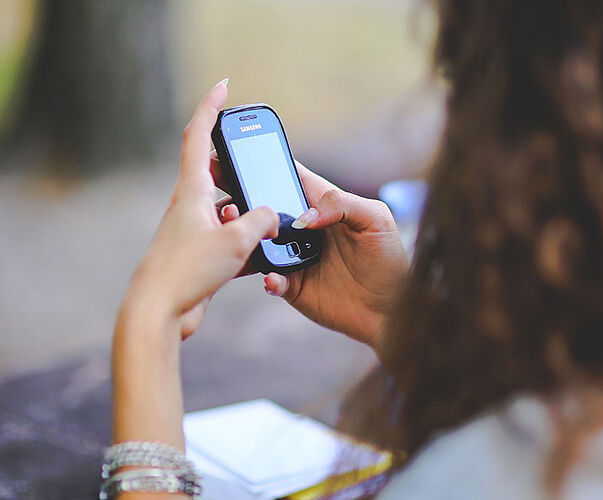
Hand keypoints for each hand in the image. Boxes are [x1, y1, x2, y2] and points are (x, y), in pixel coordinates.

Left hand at [120, 79, 278, 338]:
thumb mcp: (235, 240)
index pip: (199, 136)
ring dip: (248, 212)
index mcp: (192, 191)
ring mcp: (193, 230)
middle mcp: (189, 205)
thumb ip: (261, 220)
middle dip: (239, 166)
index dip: (211, 107)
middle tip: (258, 164)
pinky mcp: (199, 254)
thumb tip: (271, 215)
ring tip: (267, 225)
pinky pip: (229, 237)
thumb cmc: (189, 271)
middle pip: (215, 171)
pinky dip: (246, 240)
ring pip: (227, 208)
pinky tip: (261, 254)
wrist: (159, 312)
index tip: (223, 86)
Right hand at [212, 158, 408, 348]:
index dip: (261, 163)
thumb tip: (304, 217)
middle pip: (263, 207)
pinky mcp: (293, 285)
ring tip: (239, 233)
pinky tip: (273, 278)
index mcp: (321, 204)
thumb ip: (343, 204)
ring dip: (245, 237)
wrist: (392, 309)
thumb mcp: (376, 220)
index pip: (287, 176)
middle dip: (239, 199)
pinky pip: (271, 279)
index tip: (235, 154)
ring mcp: (294, 256)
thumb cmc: (389, 259)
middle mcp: (302, 228)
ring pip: (258, 242)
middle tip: (223, 198)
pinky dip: (268, 278)